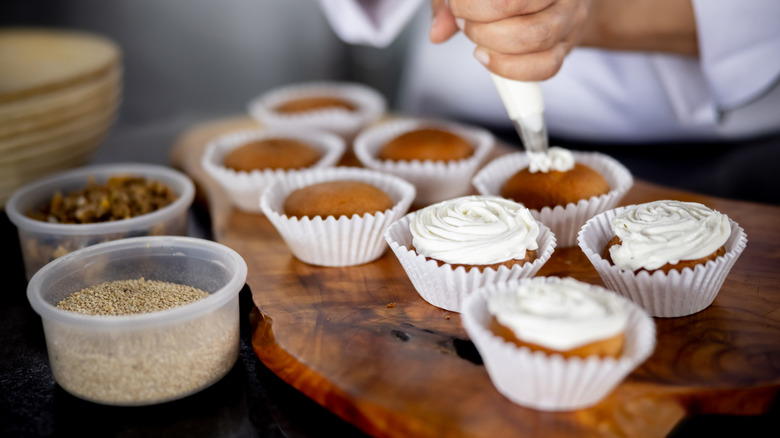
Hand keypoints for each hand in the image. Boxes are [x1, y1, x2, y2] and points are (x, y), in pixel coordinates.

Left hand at [430, 0, 590, 80]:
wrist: (554, 0)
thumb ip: (451, 2)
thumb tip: (437, 32)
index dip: (471, 2)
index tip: (456, 5)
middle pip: (515, 4)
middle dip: (478, 21)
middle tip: (463, 22)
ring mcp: (568, 19)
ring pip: (534, 37)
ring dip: (492, 44)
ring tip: (475, 39)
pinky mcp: (566, 48)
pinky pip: (545, 67)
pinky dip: (510, 69)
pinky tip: (487, 59)